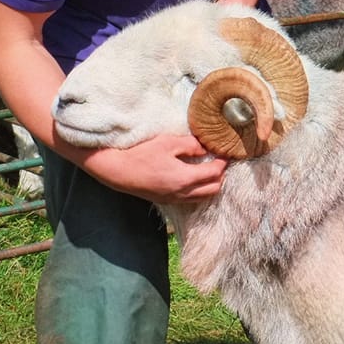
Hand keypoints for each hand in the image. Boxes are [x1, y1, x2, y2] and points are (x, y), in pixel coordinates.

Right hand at [76, 133, 226, 206]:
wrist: (118, 171)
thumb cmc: (141, 154)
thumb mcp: (168, 143)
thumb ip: (191, 146)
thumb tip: (206, 149)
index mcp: (184, 178)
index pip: (214, 173)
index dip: (223, 162)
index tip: (226, 152)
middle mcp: (182, 193)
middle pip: (214, 189)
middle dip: (221, 175)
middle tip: (219, 160)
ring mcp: (174, 199)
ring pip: (203, 197)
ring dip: (211, 184)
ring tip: (209, 168)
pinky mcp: (166, 201)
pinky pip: (191, 199)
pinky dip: (199, 190)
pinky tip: (194, 178)